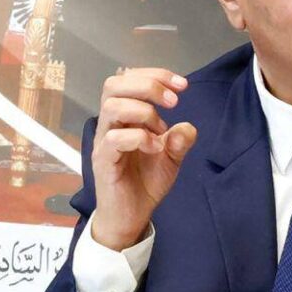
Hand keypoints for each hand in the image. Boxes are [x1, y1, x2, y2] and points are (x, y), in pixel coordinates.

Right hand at [90, 68, 197, 250]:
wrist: (131, 216)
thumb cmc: (145, 183)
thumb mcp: (171, 159)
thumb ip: (180, 140)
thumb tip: (187, 126)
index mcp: (124, 117)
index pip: (129, 79)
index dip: (156, 75)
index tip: (182, 85)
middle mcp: (110, 124)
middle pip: (114, 84)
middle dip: (148, 85)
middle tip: (174, 102)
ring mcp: (104, 142)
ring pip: (112, 106)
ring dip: (143, 112)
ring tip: (161, 130)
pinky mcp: (103, 161)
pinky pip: (114, 139)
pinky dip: (139, 138)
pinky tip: (155, 148)